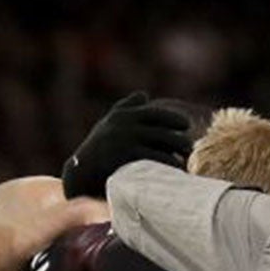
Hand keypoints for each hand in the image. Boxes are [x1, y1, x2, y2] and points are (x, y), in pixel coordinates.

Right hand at [63, 92, 192, 198]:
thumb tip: (144, 95)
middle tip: (189, 147)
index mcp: (122, 115)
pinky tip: (177, 169)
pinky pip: (155, 158)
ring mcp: (125, 140)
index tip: (185, 125)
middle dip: (177, 137)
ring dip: (177, 150)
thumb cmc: (98, 150)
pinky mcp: (126, 157)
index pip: (153, 113)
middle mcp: (124, 124)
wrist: (80, 175)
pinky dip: (169, 162)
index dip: (172, 118)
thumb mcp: (109, 124)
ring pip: (160, 142)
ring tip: (185, 159)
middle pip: (160, 128)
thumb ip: (127, 108)